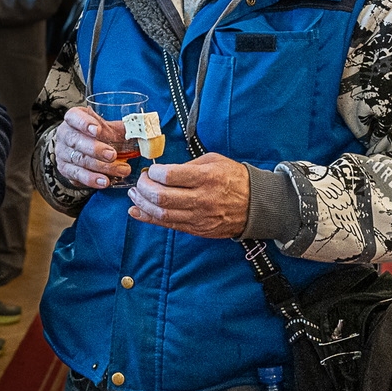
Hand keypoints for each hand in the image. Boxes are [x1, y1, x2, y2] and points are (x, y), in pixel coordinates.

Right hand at [53, 107, 132, 188]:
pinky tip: (105, 181)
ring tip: (120, 170)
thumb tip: (144, 130)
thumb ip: (121, 128)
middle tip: (112, 155)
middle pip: (76, 141)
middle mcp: (65, 135)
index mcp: (73, 118)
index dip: (84, 123)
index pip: (73, 117)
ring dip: (101, 167)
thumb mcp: (106, 127)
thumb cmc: (95, 135)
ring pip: (79, 160)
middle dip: (95, 149)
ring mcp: (63, 153)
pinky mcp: (65, 170)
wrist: (76, 149)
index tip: (98, 130)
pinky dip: (92, 179)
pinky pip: (77, 175)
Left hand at [127, 153, 249, 237]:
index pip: (170, 176)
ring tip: (135, 194)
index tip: (152, 170)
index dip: (154, 173)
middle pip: (162, 197)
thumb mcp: (214, 161)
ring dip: (142, 204)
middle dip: (144, 188)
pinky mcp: (197, 229)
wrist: (256, 205)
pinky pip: (168, 225)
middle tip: (140, 181)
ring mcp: (199, 217)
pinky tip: (137, 211)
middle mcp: (202, 199)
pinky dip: (149, 218)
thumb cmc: (234, 179)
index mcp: (207, 177)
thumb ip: (188, 166)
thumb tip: (163, 171)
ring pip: (162, 214)